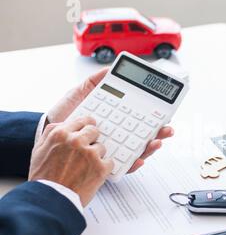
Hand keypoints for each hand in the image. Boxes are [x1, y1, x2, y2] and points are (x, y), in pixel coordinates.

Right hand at [29, 116, 112, 205]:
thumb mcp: (39, 149)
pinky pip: (110, 162)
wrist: (52, 199)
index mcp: (60, 134)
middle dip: (92, 140)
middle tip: (86, 151)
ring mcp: (90, 154)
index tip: (89, 129)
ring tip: (84, 168)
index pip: (82, 121)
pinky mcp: (101, 167)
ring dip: (96, 156)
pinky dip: (104, 168)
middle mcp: (76, 141)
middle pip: (94, 131)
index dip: (86, 126)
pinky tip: (93, 175)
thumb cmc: (44, 177)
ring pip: (102, 148)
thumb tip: (65, 124)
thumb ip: (52, 133)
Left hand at [46, 68, 173, 172]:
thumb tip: (111, 68)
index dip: (155, 115)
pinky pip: (124, 165)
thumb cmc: (66, 114)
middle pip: (146, 134)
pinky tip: (138, 158)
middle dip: (161, 132)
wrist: (49, 130)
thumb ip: (97, 81)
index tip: (165, 111)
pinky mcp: (106, 162)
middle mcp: (120, 134)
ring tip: (156, 141)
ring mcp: (115, 148)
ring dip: (152, 147)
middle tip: (167, 128)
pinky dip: (134, 163)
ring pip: (140, 150)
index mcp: (118, 118)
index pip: (142, 117)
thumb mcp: (82, 93)